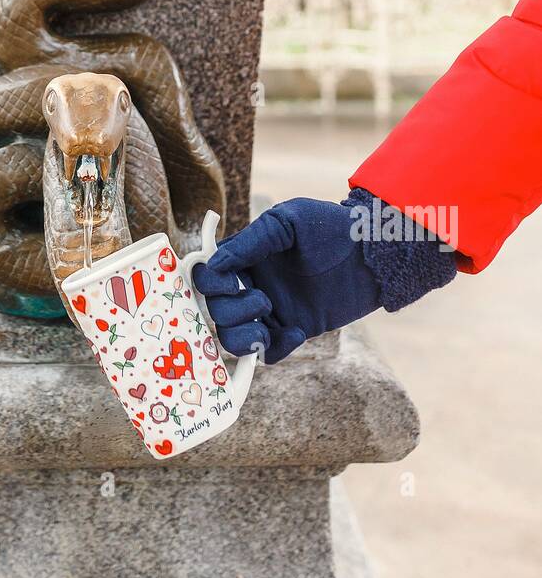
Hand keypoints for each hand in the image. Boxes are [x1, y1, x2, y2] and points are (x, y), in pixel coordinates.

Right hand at [192, 189, 455, 363]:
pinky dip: (275, 349)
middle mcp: (251, 284)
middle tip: (264, 300)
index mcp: (244, 256)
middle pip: (216, 311)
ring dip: (243, 335)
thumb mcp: (286, 223)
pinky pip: (269, 354)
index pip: (206, 276)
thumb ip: (249, 242)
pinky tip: (297, 333)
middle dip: (232, 310)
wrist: (371, 253)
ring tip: (269, 322)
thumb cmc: (328, 227)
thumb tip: (214, 263)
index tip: (230, 281)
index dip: (209, 283)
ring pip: (234, 338)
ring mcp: (271, 311)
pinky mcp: (294, 330)